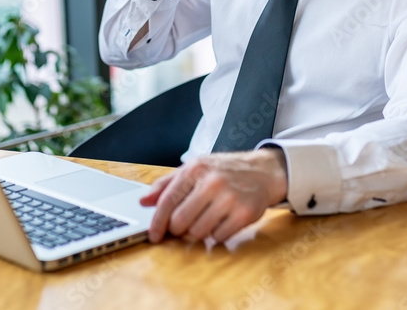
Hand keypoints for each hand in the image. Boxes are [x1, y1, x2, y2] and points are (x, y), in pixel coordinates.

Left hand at [139, 148, 287, 243]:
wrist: (263, 171)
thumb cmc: (223, 171)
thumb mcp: (194, 168)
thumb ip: (167, 184)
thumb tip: (144, 201)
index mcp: (195, 169)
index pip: (167, 201)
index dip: (157, 222)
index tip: (154, 235)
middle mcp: (212, 182)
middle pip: (180, 222)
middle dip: (178, 229)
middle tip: (183, 226)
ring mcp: (230, 198)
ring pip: (198, 232)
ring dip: (197, 232)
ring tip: (205, 219)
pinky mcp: (245, 214)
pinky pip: (218, 238)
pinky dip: (216, 234)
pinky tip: (221, 221)